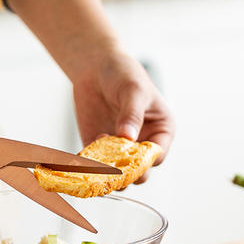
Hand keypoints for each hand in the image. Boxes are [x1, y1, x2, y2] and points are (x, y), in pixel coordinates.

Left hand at [72, 43, 174, 181]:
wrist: (96, 69)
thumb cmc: (123, 75)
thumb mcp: (133, 90)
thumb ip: (132, 114)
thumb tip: (128, 137)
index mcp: (160, 131)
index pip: (158, 155)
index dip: (147, 162)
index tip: (132, 161)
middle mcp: (142, 144)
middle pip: (139, 171)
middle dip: (127, 174)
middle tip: (113, 170)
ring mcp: (120, 149)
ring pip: (117, 174)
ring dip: (107, 174)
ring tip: (96, 165)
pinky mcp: (98, 150)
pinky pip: (95, 165)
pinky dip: (89, 167)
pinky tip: (83, 159)